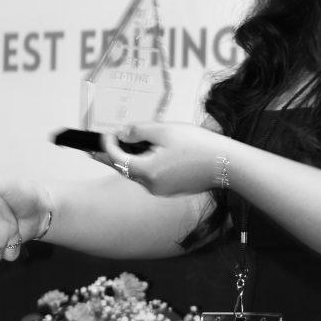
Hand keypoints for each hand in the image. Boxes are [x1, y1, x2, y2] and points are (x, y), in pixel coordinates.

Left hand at [98, 121, 226, 196]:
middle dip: (111, 157)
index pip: (117, 158)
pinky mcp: (173, 190)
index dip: (107, 145)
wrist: (227, 164)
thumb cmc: (198, 145)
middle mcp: (151, 185)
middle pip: (124, 169)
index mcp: (146, 171)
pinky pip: (152, 177)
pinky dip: (145, 166)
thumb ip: (138, 131)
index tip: (104, 134)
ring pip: (138, 174)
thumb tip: (122, 134)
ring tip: (121, 149)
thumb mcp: (165, 130)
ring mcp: (162, 190)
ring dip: (129, 161)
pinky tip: (147, 155)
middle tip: (93, 151)